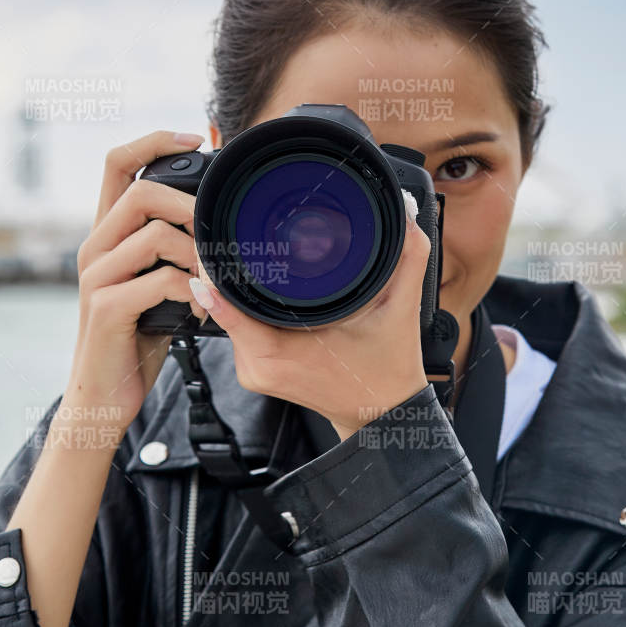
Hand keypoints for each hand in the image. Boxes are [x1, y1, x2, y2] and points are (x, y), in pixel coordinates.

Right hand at [65, 129, 208, 431]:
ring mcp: (96, 276)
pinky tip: (201, 311)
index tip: (196, 137)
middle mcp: (94, 247)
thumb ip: (172, 251)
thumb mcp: (154, 284)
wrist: (103, 394)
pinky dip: (192, 292)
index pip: (117, 162)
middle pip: (141, 193)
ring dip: (197, 255)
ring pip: (154, 236)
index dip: (155, 141)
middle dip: (190, 205)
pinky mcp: (105, 308)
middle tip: (217, 233)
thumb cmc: (136, 338)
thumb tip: (219, 223)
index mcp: (105, 234)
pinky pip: (160, 281)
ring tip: (212, 280)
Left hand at [188, 191, 432, 440]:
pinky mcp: (257, 372)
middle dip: (230, 267)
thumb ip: (408, 256)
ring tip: (253, 258)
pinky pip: (239, 329)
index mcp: (277, 351)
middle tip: (239, 232)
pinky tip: (263, 291)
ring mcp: (253, 371)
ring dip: (237, 287)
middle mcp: (257, 365)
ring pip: (229, 315)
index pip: (225, 300)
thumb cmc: (387, 370)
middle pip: (222, 303)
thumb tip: (407, 213)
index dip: (218, 265)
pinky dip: (246, 307)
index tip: (218, 236)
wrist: (382, 413)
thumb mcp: (402, 308)